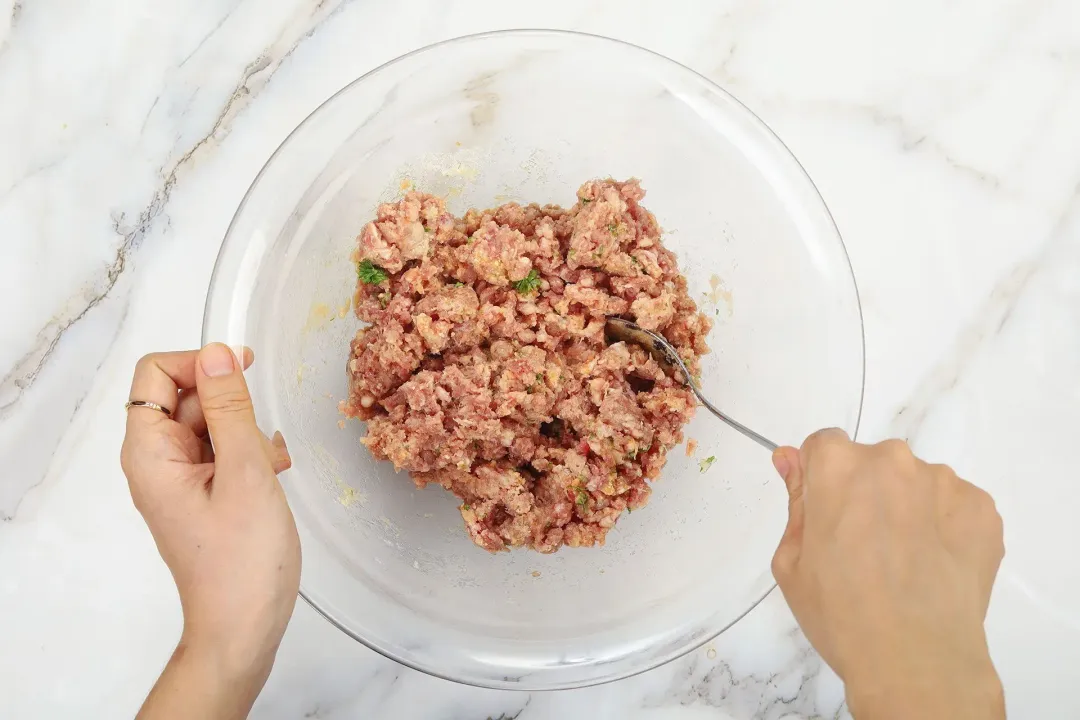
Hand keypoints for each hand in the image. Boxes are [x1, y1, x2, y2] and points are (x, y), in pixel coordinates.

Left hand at [120, 344, 299, 718]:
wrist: (243, 627)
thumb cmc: (243, 558)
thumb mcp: (244, 472)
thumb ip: (230, 408)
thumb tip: (217, 353)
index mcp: (151, 452)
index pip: (157, 373)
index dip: (200, 363)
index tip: (243, 373)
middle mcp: (157, 461)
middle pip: (186, 396)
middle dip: (230, 405)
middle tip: (260, 440)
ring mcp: (179, 480)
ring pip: (210, 424)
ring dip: (246, 432)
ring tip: (271, 465)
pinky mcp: (202, 495)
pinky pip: (221, 452)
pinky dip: (249, 453)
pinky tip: (274, 474)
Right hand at [771, 430, 1004, 719]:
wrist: (918, 662)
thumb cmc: (841, 614)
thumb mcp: (792, 561)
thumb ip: (794, 500)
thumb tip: (789, 458)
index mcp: (838, 466)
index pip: (823, 446)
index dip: (820, 481)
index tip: (825, 517)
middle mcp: (892, 460)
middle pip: (872, 463)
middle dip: (865, 493)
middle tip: (863, 549)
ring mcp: (944, 482)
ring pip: (915, 484)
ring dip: (907, 509)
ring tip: (904, 565)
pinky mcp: (982, 509)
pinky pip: (953, 506)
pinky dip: (943, 529)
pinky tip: (934, 568)